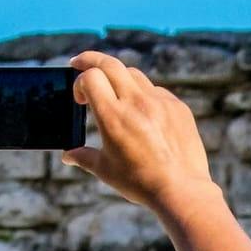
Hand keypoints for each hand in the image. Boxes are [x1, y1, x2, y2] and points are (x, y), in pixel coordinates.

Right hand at [66, 50, 222, 222]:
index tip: (79, 99)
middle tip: (79, 63)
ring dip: (117, 77)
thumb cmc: (139, 182)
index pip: (91, 77)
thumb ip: (83, 156)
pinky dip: (142, 94)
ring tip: (112, 92)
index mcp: (113, 116)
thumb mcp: (105, 170)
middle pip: (110, 64)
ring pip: (134, 75)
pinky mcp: (178, 107)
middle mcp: (136, 103)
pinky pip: (156, 91)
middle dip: (90, 60)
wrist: (182, 190)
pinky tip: (140, 112)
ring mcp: (160, 102)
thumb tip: (68, 154)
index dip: (79, 82)